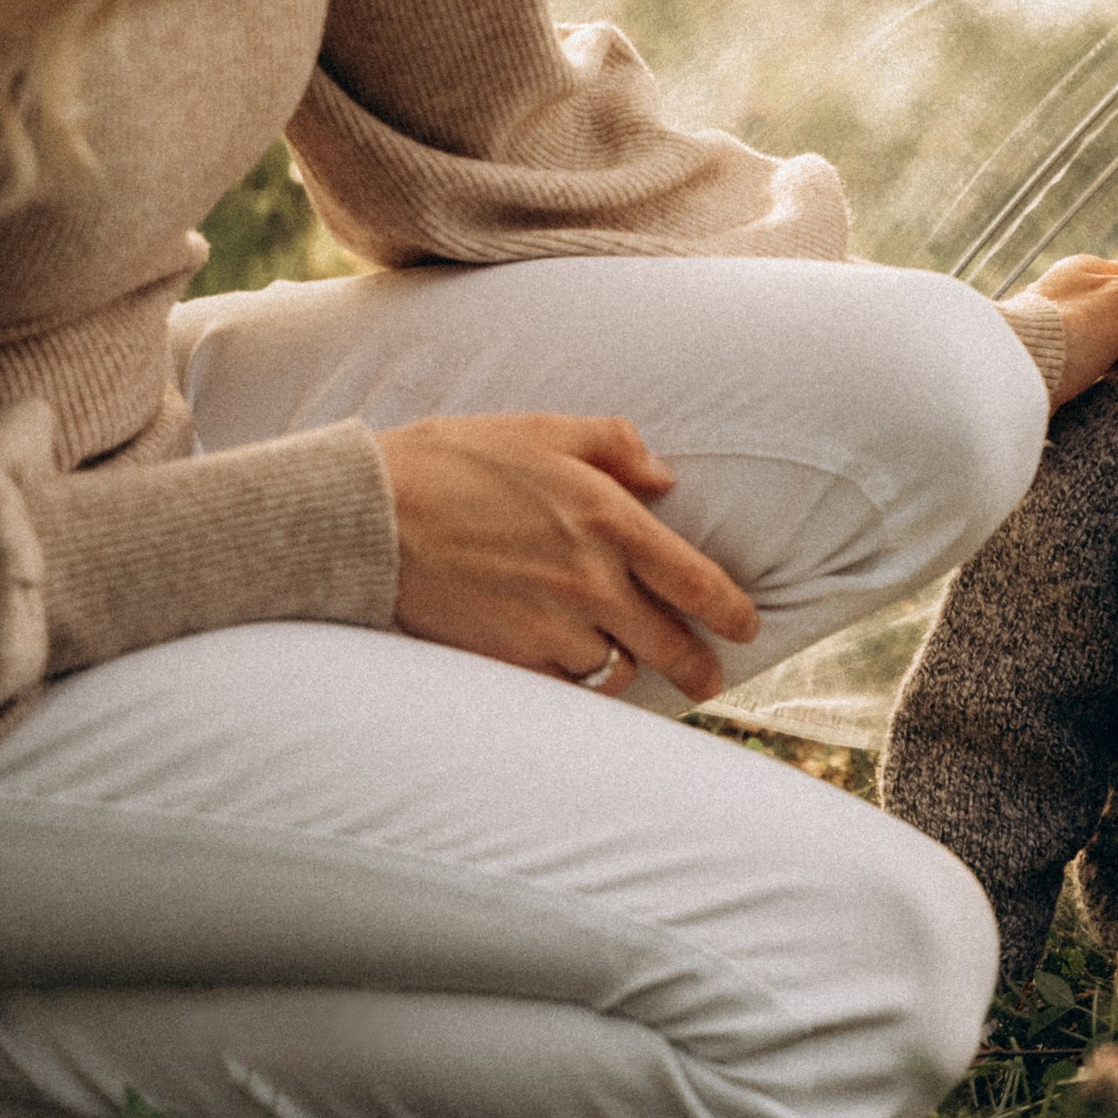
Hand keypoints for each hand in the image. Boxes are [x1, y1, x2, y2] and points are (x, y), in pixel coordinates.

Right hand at [376, 411, 759, 700]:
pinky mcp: (510, 659)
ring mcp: (551, 626)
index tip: (747, 626)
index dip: (732, 612)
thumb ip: (615, 445)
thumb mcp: (542, 430)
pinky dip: (578, 685)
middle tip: (709, 680)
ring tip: (638, 674)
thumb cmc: (453, 462)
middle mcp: (590, 580)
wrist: (370, 516)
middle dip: (698, 670)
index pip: (696, 581)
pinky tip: (577, 676)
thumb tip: (665, 478)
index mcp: (608, 518)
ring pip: (618, 672)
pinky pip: (565, 688)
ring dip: (633, 675)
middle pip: (670, 645)